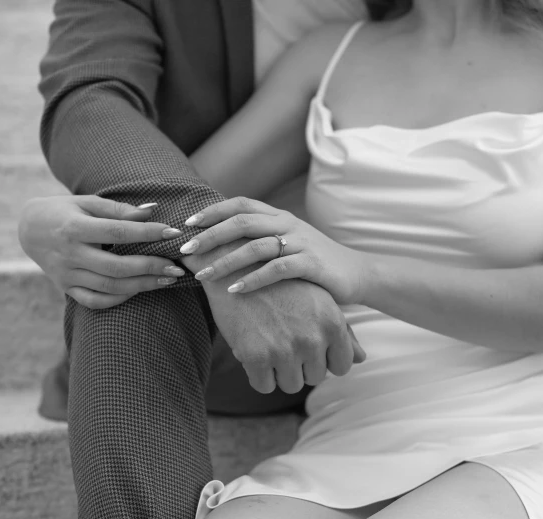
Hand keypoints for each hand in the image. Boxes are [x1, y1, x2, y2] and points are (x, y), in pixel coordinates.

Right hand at [18, 195, 186, 308]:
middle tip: (177, 267)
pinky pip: (94, 301)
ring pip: (109, 287)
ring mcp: (66, 275)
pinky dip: (119, 299)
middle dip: (151, 267)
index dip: (147, 233)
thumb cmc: (64, 211)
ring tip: (168, 279)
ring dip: (142, 285)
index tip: (172, 233)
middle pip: (116, 266)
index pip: (117, 232)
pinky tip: (140, 291)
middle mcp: (69, 254)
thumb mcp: (87, 202)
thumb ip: (118, 209)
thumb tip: (152, 211)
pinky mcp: (66, 288)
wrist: (28, 229)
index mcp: (74, 227)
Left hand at [179, 197, 367, 303]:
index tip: (188, 224)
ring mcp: (301, 243)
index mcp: (280, 217)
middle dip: (210, 236)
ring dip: (225, 261)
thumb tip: (220, 244)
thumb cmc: (315, 263)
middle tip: (186, 249)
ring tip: (204, 276)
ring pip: (256, 246)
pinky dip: (253, 280)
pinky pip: (277, 269)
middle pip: (242, 222)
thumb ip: (261, 239)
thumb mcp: (288, 243)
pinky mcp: (312, 264)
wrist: (357, 274)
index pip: (241, 205)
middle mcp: (288, 225)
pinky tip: (235, 291)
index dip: (213, 211)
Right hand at [182, 240, 366, 393]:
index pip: (342, 365)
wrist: (236, 265)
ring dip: (280, 372)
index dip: (325, 359)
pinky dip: (258, 374)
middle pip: (315, 377)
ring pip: (290, 385)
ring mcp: (284, 349)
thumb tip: (362, 359)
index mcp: (332, 322)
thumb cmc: (282, 283)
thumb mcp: (318, 300)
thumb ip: (343, 332)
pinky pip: (263, 385)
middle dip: (301, 365)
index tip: (310, 347)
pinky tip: (254, 350)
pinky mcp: (255, 357)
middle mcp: (312, 338)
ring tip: (269, 344)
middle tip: (284, 340)